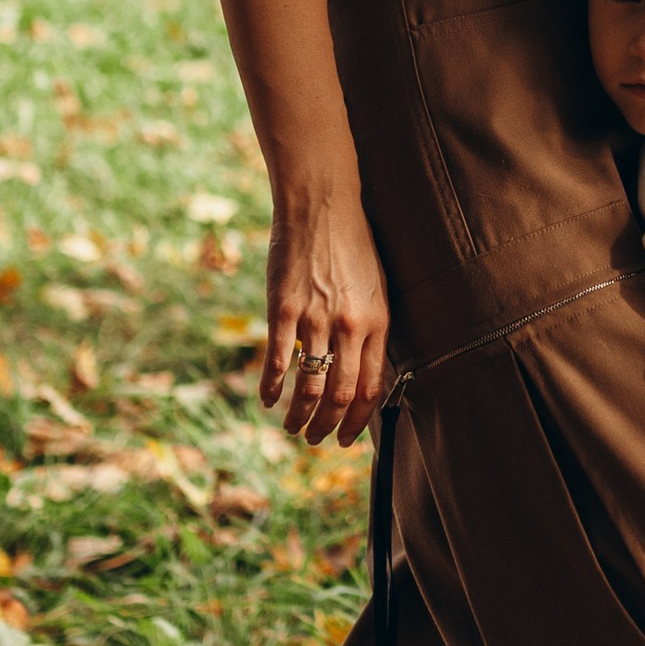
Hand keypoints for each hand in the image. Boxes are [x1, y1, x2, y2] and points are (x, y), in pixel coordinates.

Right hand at [262, 191, 392, 448]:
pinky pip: (276, 361)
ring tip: (292, 427)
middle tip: (317, 439)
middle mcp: (350, 326)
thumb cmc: (353, 246)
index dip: (358, 421)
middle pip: (340, 395)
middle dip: (328, 428)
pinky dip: (270, 388)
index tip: (347, 438)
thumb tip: (367, 372)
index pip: (371, 389)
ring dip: (299, 416)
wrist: (321, 206)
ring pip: (309, 387)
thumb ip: (372, 329)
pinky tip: (266, 399)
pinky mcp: (283, 309)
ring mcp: (315, 318)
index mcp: (377, 322)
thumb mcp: (378, 288)